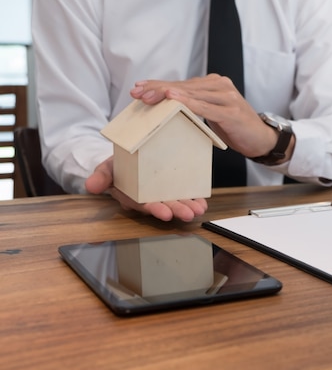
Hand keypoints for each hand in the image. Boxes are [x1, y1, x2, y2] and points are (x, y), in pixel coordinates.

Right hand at [85, 157, 207, 221]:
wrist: (128, 155)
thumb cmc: (118, 165)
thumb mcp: (107, 167)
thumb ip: (101, 176)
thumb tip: (91, 186)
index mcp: (134, 196)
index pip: (144, 205)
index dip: (154, 210)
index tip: (164, 213)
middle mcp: (150, 197)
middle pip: (164, 206)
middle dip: (176, 210)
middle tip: (188, 214)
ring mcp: (163, 193)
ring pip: (176, 202)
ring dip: (188, 206)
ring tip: (198, 209)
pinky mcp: (174, 186)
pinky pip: (186, 193)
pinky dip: (195, 198)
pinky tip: (202, 202)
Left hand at [129, 75, 291, 160]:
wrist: (261, 139)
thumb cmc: (235, 127)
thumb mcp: (212, 113)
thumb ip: (196, 105)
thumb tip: (168, 106)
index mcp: (214, 84)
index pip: (181, 84)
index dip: (159, 85)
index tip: (139, 88)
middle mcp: (220, 85)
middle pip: (183, 87)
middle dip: (158, 89)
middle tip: (137, 93)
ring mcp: (227, 97)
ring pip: (192, 94)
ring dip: (168, 95)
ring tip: (149, 96)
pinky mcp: (231, 111)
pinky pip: (205, 107)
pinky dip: (188, 103)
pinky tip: (174, 99)